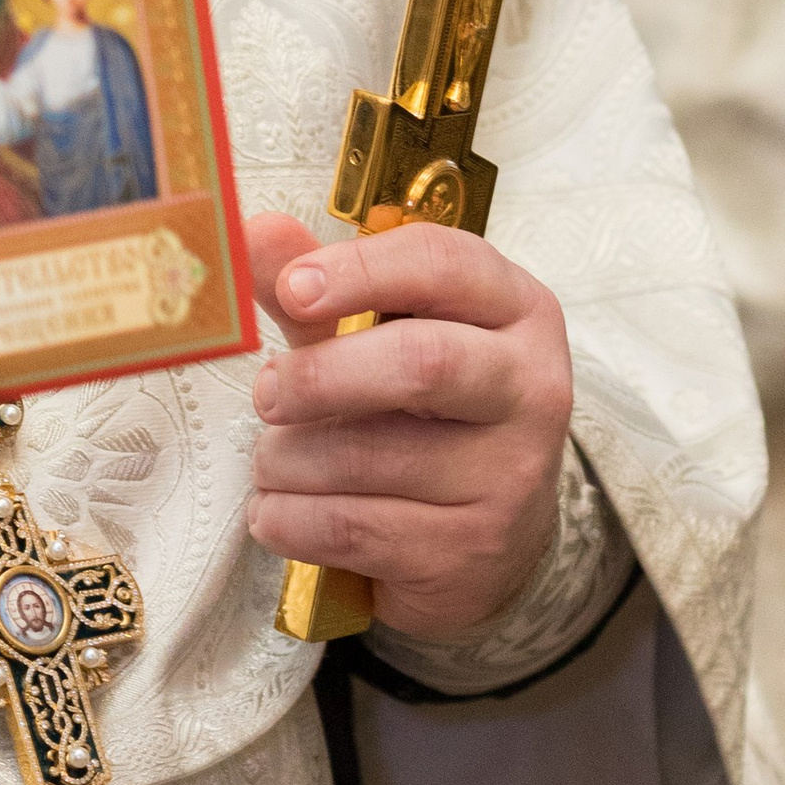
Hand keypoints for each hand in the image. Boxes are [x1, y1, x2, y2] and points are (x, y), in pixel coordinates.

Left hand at [242, 212, 571, 639]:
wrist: (487, 545)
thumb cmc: (425, 415)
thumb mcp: (380, 336)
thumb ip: (317, 287)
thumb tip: (252, 234)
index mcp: (516, 310)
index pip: (442, 265)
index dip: (359, 270)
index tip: (292, 288)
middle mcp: (531, 387)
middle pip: (421, 363)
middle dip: (321, 375)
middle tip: (266, 391)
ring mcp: (510, 477)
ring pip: (372, 456)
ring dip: (289, 459)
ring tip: (271, 459)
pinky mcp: (472, 551)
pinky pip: (353, 528)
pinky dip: (290, 518)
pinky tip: (277, 511)